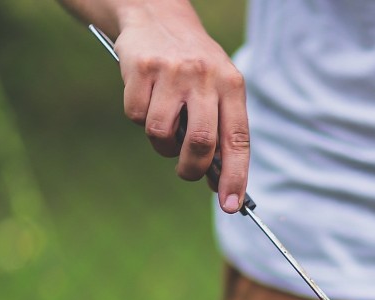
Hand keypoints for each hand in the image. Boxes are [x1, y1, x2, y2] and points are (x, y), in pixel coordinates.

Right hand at [113, 3, 248, 211]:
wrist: (157, 15)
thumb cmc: (193, 66)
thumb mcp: (217, 87)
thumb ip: (221, 129)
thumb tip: (218, 182)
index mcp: (232, 85)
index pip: (238, 140)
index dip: (235, 177)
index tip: (231, 205)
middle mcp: (205, 77)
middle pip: (200, 144)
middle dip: (191, 169)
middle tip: (186, 171)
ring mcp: (172, 72)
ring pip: (162, 134)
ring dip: (161, 144)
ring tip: (165, 125)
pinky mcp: (141, 68)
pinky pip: (136, 116)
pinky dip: (138, 117)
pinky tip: (146, 97)